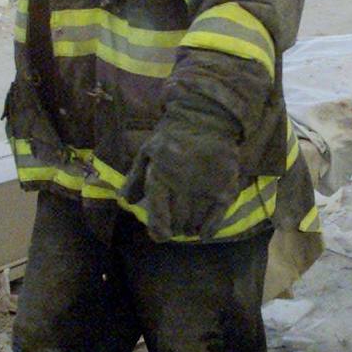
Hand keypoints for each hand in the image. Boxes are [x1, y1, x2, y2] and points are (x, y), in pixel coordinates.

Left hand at [122, 100, 241, 240]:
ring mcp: (206, 186)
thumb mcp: (148, 151)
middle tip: (175, 228)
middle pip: (178, 220)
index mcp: (161, 174)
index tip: (161, 236)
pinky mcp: (225, 186)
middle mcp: (183, 183)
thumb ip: (135, 178)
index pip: (158, 212)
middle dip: (175, 229)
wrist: (208, 115)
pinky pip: (217, 216)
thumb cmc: (173, 135)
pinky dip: (210, 228)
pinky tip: (204, 233)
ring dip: (190, 228)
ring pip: (196, 220)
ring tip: (188, 227)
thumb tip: (126, 202)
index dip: (159, 230)